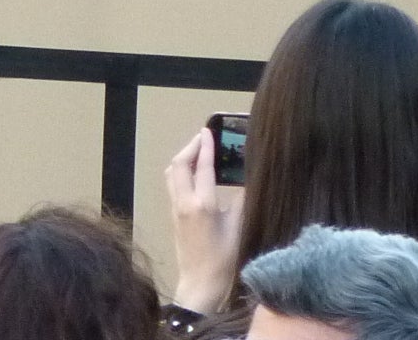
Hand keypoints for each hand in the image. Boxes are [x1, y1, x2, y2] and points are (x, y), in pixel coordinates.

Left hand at [163, 129, 242, 315]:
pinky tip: (193, 173)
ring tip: (197, 151)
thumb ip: (241, 201)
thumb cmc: (223, 260)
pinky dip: (181, 172)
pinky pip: (173, 184)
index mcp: (202, 204)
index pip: (202, 167)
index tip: (209, 131)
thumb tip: (245, 181)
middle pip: (179, 164)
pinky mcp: (174, 216)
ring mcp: (176, 209)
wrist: (200, 285)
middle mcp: (184, 203)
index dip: (206, 146)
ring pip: (172, 173)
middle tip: (203, 137)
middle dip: (190, 147)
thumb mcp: (239, 228)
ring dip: (183, 158)